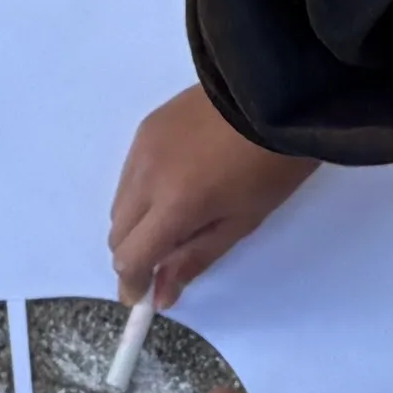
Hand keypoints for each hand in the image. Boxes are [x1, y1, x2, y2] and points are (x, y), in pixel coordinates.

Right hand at [112, 86, 319, 311]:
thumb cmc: (272, 166)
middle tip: (166, 258)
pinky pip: (129, 173)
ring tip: (176, 219)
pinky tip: (174, 186)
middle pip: (117, 233)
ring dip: (137, 223)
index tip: (143, 298)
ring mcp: (141, 147)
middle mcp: (145, 177)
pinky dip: (141, 192)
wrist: (276, 94)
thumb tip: (161, 295)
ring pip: (120, 203)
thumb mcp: (241, 221)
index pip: (130, 257)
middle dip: (135, 253)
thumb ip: (195, 258)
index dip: (133, 283)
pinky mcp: (146, 126)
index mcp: (174, 205)